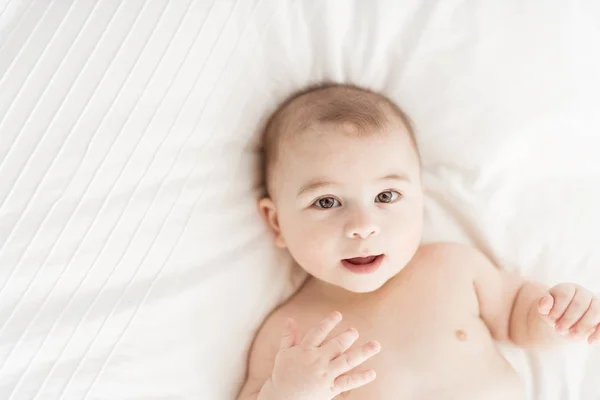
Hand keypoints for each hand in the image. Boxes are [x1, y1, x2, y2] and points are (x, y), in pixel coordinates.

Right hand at [263, 311, 380, 399]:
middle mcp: (317, 360)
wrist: (282, 399)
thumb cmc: (282, 375)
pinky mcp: (330, 389)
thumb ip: (288, 336)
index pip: (319, 331)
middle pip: (336, 345)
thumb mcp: (283, 354)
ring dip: (363, 352)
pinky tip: (372, 373)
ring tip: (375, 345)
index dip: (329, 322)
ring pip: (347, 361)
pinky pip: (348, 382)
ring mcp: (325, 375)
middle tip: (354, 331)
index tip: (338, 314)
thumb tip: (290, 319)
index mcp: (305, 350)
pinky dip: (361, 378)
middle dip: (348, 336)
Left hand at [537, 283, 599, 343]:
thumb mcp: (545, 310)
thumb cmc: (553, 313)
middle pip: (579, 303)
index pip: (564, 295)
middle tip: (558, 330)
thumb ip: (543, 305)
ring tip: (572, 336)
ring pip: (595, 311)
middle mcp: (583, 293)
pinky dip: (598, 333)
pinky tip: (589, 341)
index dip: (557, 308)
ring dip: (584, 325)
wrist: (564, 323)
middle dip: (568, 319)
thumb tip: (546, 299)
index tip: (551, 320)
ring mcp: (595, 303)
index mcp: (567, 288)